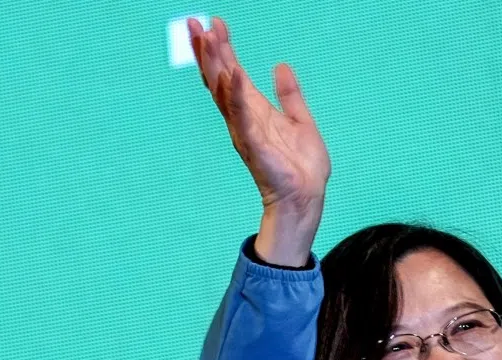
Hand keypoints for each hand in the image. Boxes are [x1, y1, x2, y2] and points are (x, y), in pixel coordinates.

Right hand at [188, 17, 329, 265]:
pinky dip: (236, 95)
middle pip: (218, 79)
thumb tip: (282, 66)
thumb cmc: (301, 165)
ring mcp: (245, 131)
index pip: (230, 74)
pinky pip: (242, 117)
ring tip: (207, 39)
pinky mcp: (254, 145)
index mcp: (253, 110)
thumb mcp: (299, 120)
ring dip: (214, 65)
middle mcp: (242, 118)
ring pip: (224, 93)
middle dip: (207, 51)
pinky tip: (232, 73)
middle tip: (195, 24)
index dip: (221, 48)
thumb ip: (289, 94)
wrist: (306, 195)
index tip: (214, 22)